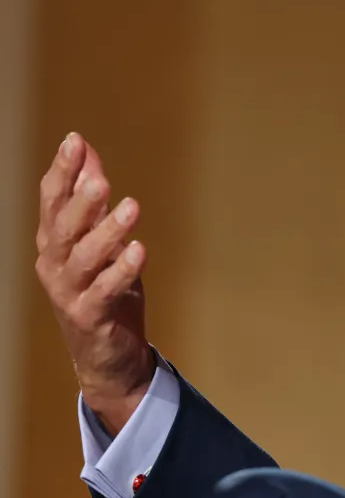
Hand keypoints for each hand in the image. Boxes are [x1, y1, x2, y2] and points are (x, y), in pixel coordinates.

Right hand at [35, 132, 153, 434]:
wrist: (106, 356)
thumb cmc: (102, 290)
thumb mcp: (98, 240)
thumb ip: (91, 200)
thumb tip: (88, 154)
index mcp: (54, 243)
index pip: (52, 201)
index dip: (62, 172)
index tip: (74, 141)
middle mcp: (55, 265)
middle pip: (61, 227)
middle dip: (80, 200)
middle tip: (101, 177)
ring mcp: (70, 292)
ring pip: (84, 258)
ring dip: (107, 231)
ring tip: (131, 207)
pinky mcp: (91, 316)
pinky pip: (106, 290)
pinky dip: (121, 270)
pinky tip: (139, 250)